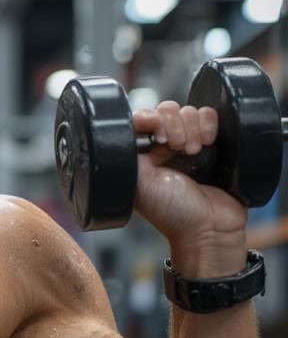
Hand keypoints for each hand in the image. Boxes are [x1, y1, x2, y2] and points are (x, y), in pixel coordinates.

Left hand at [132, 100, 247, 274]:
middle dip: (171, 125)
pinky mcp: (214, 143)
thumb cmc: (171, 212)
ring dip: (191, 128)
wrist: (209, 227)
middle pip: (166, 111)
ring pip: (188, 112)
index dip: (149, 118)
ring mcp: (189, 143)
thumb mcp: (139, 184)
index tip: (156, 132)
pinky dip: (208, 125)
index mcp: (143, 154)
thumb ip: (128, 156)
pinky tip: (207, 145)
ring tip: (191, 152)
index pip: (142, 118)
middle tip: (175, 148)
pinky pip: (209, 117)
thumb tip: (123, 131)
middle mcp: (164, 147)